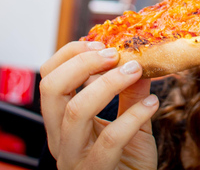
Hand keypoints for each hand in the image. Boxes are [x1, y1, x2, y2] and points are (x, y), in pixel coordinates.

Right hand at [40, 41, 158, 168]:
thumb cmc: (128, 165)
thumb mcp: (130, 122)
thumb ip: (131, 93)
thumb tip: (140, 59)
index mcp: (61, 122)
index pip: (48, 77)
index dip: (70, 54)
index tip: (100, 42)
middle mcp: (60, 139)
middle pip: (51, 89)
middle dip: (82, 64)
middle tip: (113, 54)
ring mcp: (74, 158)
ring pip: (74, 112)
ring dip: (107, 84)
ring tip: (135, 71)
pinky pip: (109, 140)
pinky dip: (133, 116)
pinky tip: (152, 103)